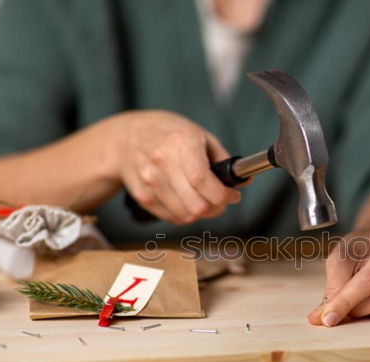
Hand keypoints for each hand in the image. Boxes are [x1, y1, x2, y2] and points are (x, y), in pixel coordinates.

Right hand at [115, 110, 241, 224]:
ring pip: (186, 216)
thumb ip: (223, 159)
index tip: (232, 195)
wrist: (125, 139)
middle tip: (221, 200)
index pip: (202, 181)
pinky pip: (173, 217)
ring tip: (205, 199)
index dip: (223, 195)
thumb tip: (244, 179)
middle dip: (217, 208)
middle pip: (196, 205)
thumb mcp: (199, 135)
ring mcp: (150, 181)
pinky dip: (186, 214)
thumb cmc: (168, 135)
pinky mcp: (143, 197)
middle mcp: (162, 162)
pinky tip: (187, 199)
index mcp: (181, 142)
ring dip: (202, 213)